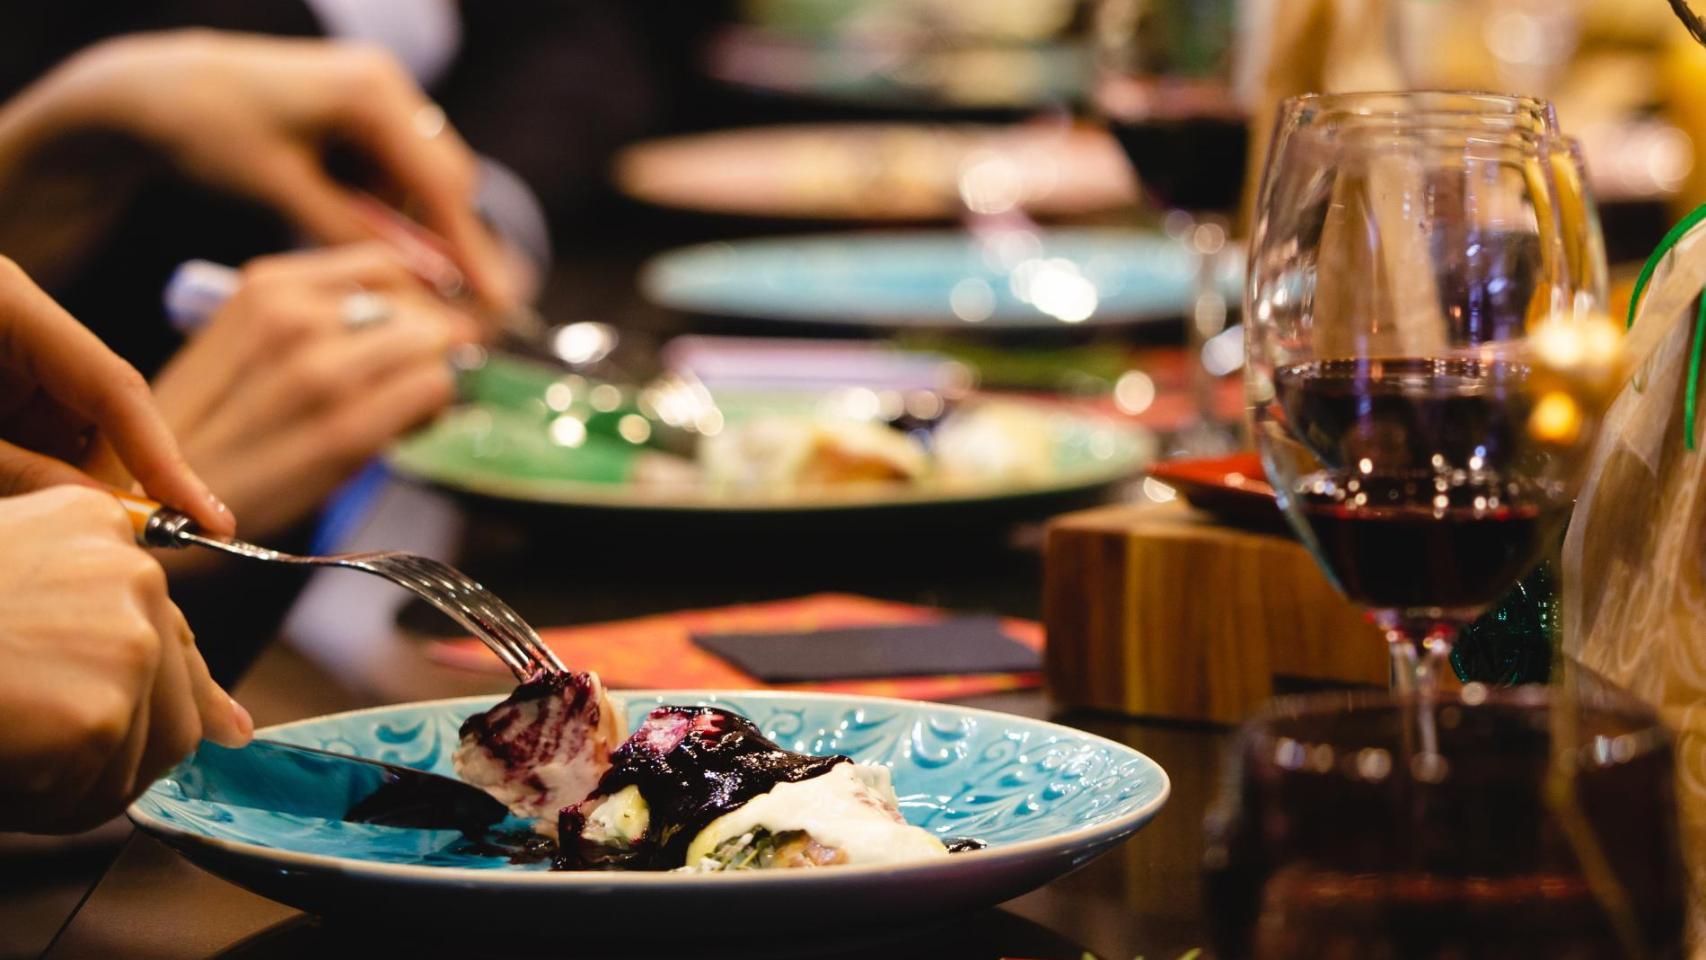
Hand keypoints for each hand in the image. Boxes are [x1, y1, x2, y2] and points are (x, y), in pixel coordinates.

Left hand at [0, 256, 231, 532]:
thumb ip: (22, 472)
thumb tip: (110, 516)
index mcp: (9, 303)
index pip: (117, 387)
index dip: (163, 460)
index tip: (204, 519)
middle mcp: (24, 319)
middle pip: (105, 410)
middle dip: (106, 480)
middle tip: (105, 539)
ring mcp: (13, 345)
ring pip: (77, 427)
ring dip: (65, 479)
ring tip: (26, 501)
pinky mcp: (0, 373)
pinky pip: (44, 429)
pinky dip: (40, 468)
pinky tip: (15, 483)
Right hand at [0, 486, 251, 832]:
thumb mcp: (6, 572)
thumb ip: (85, 614)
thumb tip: (221, 718)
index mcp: (96, 523)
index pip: (165, 618)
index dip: (180, 684)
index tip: (222, 725)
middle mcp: (132, 570)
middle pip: (176, 686)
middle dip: (124, 736)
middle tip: (43, 750)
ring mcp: (127, 637)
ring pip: (154, 743)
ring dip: (87, 775)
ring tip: (11, 753)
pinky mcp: (106, 709)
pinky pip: (108, 790)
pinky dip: (59, 805)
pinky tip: (10, 774)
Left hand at [8, 30, 513, 308]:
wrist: (154, 86)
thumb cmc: (207, 129)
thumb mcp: (279, 188)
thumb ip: (350, 233)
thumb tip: (415, 285)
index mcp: (371, 95)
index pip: (444, 186)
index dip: (472, 251)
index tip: (497, 303)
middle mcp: (387, 87)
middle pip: (444, 182)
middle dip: (441, 241)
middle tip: (443, 303)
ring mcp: (378, 95)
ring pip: (421, 182)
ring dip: (403, 225)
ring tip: (353, 252)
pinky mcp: (364, 111)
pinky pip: (394, 173)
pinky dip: (378, 208)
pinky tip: (335, 217)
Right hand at [152, 244, 471, 542]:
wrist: (163, 501)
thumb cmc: (211, 429)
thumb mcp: (248, 342)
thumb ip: (317, 316)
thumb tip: (412, 315)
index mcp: (269, 286)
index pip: (388, 266)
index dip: (417, 301)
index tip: (418, 333)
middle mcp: (295, 316)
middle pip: (420, 307)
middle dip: (435, 343)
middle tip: (419, 381)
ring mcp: (320, 370)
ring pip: (435, 345)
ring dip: (437, 376)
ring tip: (408, 409)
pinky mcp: (346, 427)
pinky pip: (432, 390)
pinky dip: (434, 410)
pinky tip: (404, 431)